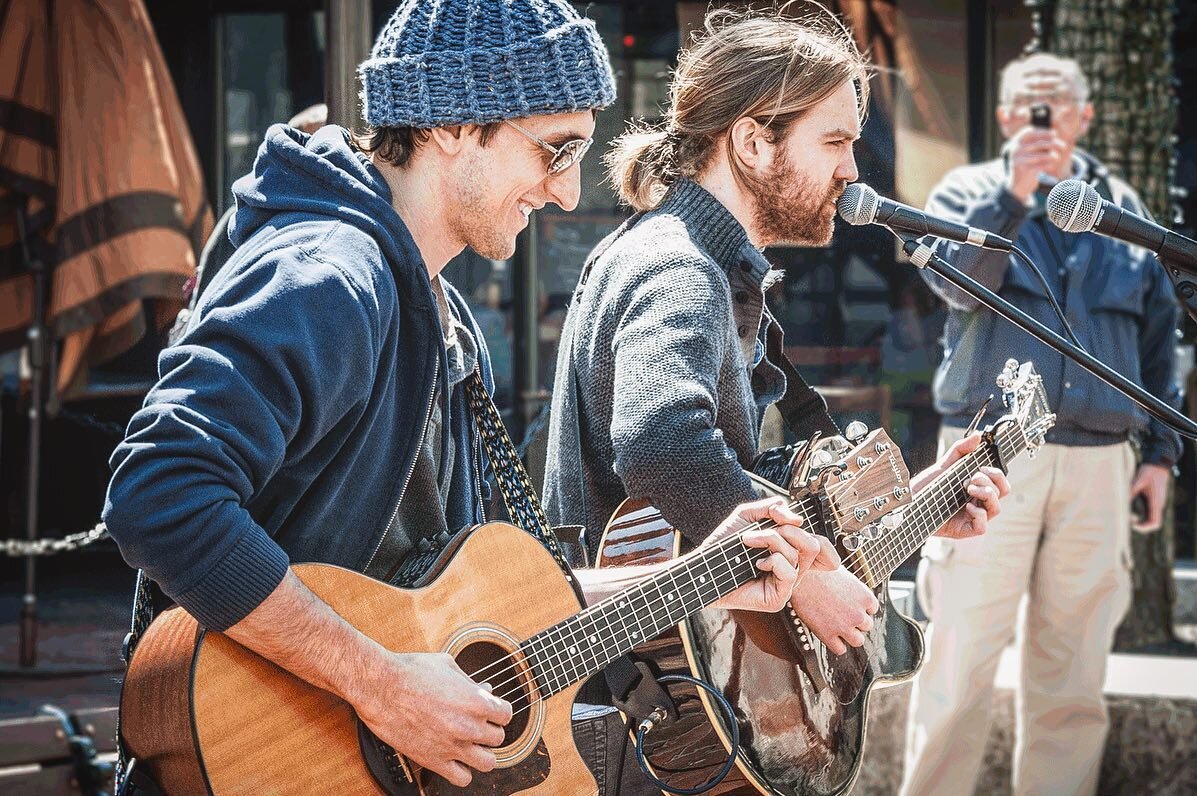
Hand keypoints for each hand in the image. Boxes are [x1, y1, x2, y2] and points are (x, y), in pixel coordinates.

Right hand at [352, 651, 512, 787]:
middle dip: (490, 730)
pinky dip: (462, 771)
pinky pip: (462, 779)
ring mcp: (452, 746)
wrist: (380, 687)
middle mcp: (468, 726)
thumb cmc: (411, 671)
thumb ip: (470, 681)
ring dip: (482, 753)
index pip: (506, 715)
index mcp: (476, 701)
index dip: (499, 711)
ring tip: (471, 745)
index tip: (491, 710)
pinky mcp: (434, 760)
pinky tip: (455, 759)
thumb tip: (484, 689)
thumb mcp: (447, 665)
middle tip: (478, 725)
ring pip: (487, 763)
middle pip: (498, 738)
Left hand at [710, 497, 838, 611]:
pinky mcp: (777, 599)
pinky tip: (757, 563)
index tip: (797, 524)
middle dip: (790, 531)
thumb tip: (797, 519)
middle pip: (814, 546)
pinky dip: (773, 560)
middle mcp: (791, 569)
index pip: (824, 550)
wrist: (704, 563)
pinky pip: (790, 573)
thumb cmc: (724, 543)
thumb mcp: (748, 515)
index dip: (825, 540)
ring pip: (797, 555)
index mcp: (790, 553)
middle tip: (766, 529)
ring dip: (771, 539)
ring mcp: (785, 585)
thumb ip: (772, 508)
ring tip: (748, 540)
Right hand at [790, 566, 879, 654]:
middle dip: (857, 621)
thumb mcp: (844, 574)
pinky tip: (830, 636)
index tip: (851, 605)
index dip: (861, 607)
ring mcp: (843, 626)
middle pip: (867, 626)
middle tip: (844, 615)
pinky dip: (837, 645)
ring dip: (850, 635)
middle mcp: (858, 614)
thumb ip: (854, 588)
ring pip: (858, 641)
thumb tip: (854, 593)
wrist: (800, 576)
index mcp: (865, 597)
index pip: (872, 609)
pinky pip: (840, 649)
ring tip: (839, 627)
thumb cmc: (819, 570)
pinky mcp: (827, 635)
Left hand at [912, 433, 1010, 539]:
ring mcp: (972, 517)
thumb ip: (960, 450)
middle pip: (1002, 493)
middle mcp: (978, 502)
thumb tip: (978, 436)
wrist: (908, 502)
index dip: (997, 474)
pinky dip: (979, 515)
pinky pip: (982, 527)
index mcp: (977, 488)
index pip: (1001, 483)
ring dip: (986, 495)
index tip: (982, 468)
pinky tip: (966, 506)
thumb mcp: (944, 465)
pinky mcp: (964, 530)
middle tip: (972, 478)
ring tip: (967, 488)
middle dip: (990, 482)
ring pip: (996, 509)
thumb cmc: (927, 486)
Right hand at [1006, 126, 1068, 201]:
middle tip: (1063, 146)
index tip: (1054, 134)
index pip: (1029, 132)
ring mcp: (1019, 161)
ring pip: (1043, 155)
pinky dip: (1049, 164)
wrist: (1016, 185)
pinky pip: (1043, 165)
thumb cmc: (1026, 164)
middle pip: (1039, 143)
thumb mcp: (1028, 151)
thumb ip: (1038, 142)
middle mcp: (1015, 151)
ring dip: (1053, 156)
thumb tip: (1054, 133)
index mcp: (1015, 143)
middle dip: (1054, 143)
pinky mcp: (1025, 171)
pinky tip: (1050, 165)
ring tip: (1056, 158)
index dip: (1043, 132)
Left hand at [1130, 463, 1169, 531]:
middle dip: (1140, 525)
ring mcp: (1156, 503)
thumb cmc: (1150, 471)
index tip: (1132, 524)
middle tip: (1126, 520)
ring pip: (1149, 518)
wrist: (1158, 464)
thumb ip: (1131, 490)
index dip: (1144, 528)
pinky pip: (1148, 512)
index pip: (1155, 523)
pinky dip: (1140, 514)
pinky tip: (1128, 509)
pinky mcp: (1153, 500)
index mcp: (1156, 502)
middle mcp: (1158, 505)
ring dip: (1139, 520)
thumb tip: (1121, 499)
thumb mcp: (1139, 480)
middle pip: (1152, 523)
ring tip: (1126, 515)